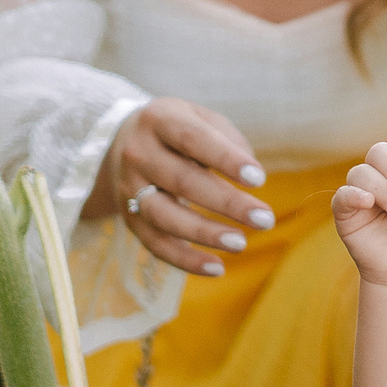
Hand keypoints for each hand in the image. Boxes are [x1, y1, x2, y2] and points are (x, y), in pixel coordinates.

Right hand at [92, 97, 273, 276]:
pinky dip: (185, 260)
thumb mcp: (200, 118)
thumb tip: (251, 177)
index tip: (259, 180)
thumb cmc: (178, 132)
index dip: (226, 159)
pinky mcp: (129, 217)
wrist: (121, 143)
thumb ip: (228, 140)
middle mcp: (138, 153)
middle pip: (181, 181)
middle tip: (265, 219)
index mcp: (159, 119)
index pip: (193, 139)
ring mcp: (129, 187)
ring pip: (164, 217)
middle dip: (227, 204)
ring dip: (205, 234)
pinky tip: (216, 268)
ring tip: (241, 243)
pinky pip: (155, 244)